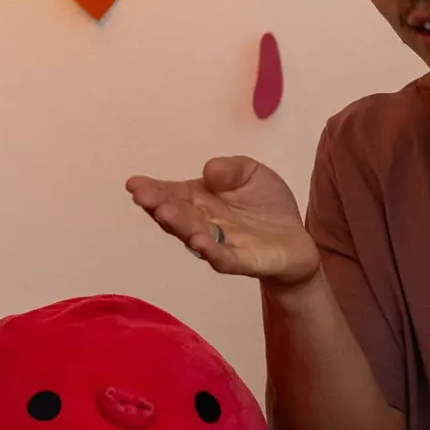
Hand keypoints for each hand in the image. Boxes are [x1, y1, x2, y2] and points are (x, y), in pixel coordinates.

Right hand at [126, 157, 320, 286]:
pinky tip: (200, 243)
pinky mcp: (241, 261)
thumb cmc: (265, 204)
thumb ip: (231, 168)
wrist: (296, 238)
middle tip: (144, 197)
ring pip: (193, 235)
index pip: (171, 193)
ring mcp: (219, 243)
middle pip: (176, 214)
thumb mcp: (251, 172)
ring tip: (165, 213)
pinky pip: (223, 259)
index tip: (134, 183)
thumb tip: (209, 169)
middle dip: (159, 205)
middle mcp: (202, 222)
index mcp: (199, 199)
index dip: (152, 189)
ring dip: (179, 225)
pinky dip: (211, 252)